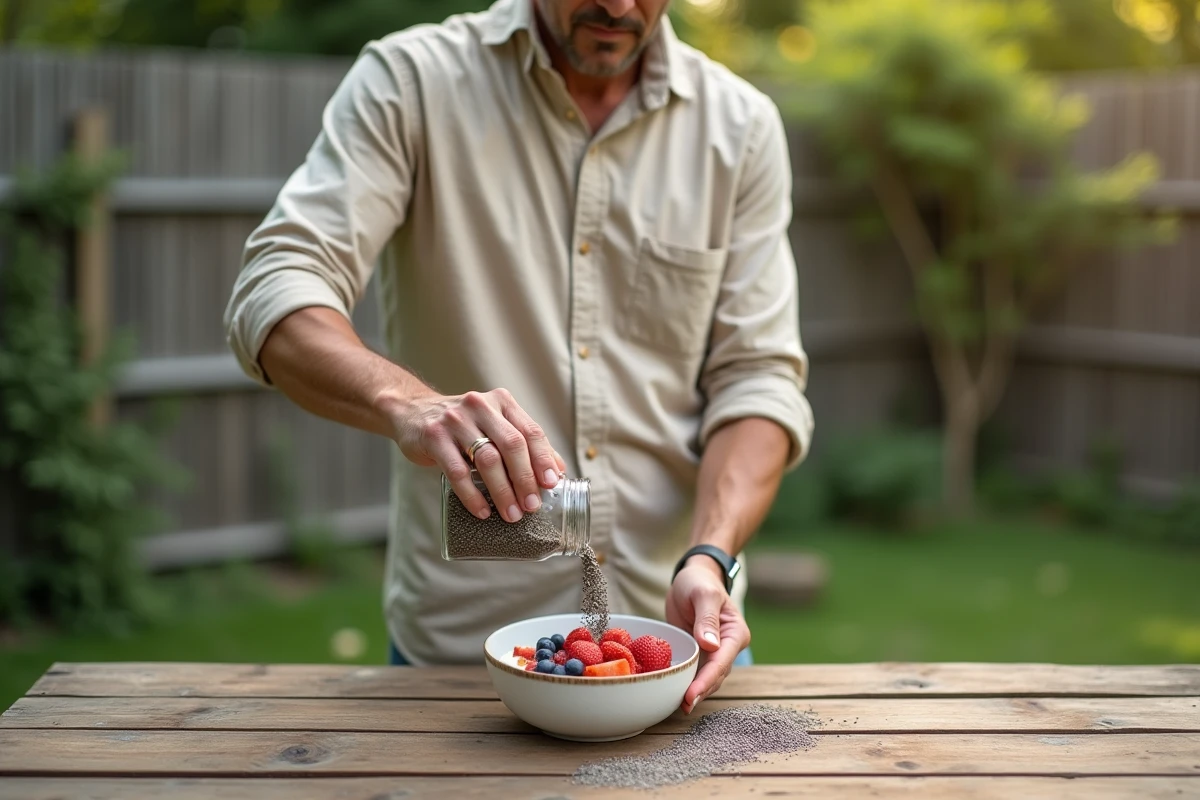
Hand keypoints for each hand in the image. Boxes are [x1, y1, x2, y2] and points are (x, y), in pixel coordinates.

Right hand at [392, 388, 566, 522]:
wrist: (412, 411)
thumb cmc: (461, 426)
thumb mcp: (493, 424)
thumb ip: (522, 443)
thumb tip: (558, 470)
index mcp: (501, 402)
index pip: (530, 430)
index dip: (543, 458)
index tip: (552, 484)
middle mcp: (481, 406)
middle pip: (512, 444)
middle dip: (525, 479)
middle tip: (531, 505)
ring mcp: (456, 420)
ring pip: (487, 459)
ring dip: (502, 490)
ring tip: (511, 514)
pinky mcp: (434, 436)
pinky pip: (457, 471)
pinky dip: (472, 495)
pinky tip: (482, 511)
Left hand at [665, 556, 750, 713]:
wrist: (693, 577)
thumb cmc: (700, 581)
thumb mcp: (703, 594)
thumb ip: (707, 618)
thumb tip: (711, 646)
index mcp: (735, 634)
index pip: (721, 662)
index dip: (706, 680)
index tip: (690, 695)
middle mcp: (728, 647)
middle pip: (716, 675)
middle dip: (700, 691)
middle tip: (682, 706)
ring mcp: (714, 652)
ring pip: (706, 677)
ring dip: (694, 691)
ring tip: (677, 706)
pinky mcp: (699, 653)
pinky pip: (694, 671)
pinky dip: (686, 682)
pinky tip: (672, 692)